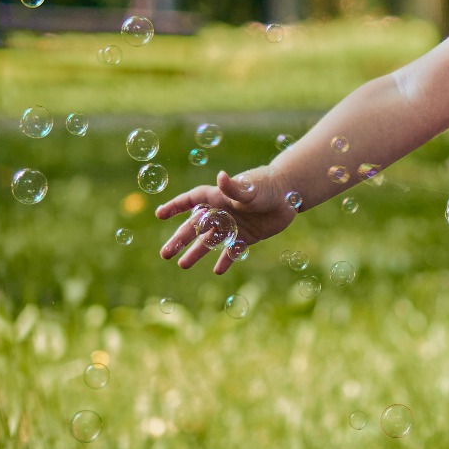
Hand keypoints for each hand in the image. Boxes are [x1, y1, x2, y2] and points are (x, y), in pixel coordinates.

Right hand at [153, 168, 292, 272]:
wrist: (288, 195)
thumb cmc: (267, 186)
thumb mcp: (250, 188)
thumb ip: (234, 188)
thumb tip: (220, 177)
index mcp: (218, 196)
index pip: (191, 200)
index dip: (175, 206)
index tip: (159, 214)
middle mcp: (221, 212)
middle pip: (195, 227)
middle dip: (179, 240)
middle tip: (165, 254)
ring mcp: (232, 226)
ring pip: (210, 242)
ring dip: (196, 253)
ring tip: (183, 265)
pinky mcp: (246, 237)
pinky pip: (232, 251)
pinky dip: (225, 260)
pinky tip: (217, 271)